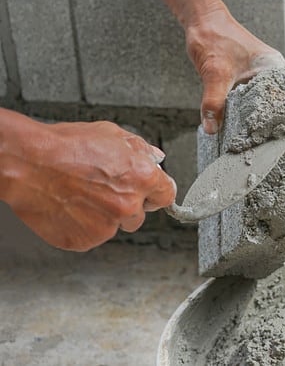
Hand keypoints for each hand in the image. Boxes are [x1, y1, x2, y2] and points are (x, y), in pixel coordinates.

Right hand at [0, 116, 175, 250]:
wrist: (27, 163)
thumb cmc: (65, 147)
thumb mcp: (111, 134)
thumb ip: (140, 149)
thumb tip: (155, 158)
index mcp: (142, 177)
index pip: (166, 195)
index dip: (156, 193)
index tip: (149, 194)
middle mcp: (129, 205)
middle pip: (140, 214)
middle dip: (127, 204)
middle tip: (102, 190)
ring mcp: (107, 226)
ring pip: (115, 226)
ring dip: (105, 216)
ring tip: (81, 195)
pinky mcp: (85, 240)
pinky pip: (92, 236)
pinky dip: (83, 226)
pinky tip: (70, 207)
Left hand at [185, 8, 284, 133]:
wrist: (201, 20)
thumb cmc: (214, 37)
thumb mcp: (214, 73)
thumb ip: (213, 102)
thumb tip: (212, 128)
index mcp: (274, 68)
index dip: (283, 119)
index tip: (277, 137)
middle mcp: (272, 73)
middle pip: (277, 105)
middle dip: (271, 124)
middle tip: (266, 144)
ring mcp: (261, 77)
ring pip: (263, 104)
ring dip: (258, 120)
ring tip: (257, 140)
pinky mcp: (248, 80)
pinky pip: (252, 100)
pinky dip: (247, 113)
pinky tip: (243, 127)